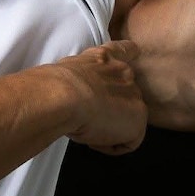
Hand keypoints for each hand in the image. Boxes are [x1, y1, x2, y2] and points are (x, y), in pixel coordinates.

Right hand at [58, 39, 146, 155]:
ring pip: (127, 120)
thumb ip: (80, 76)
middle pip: (127, 94)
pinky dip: (110, 145)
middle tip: (88, 116)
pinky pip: (128, 141)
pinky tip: (93, 138)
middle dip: (111, 108)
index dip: (130, 54)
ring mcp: (135, 94)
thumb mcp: (67, 71)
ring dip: (109, 128)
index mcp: (105, 57)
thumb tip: (76, 90)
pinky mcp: (138, 118)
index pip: (126, 50)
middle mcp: (124, 72)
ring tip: (87, 128)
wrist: (64, 95)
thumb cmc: (56, 85)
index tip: (135, 53)